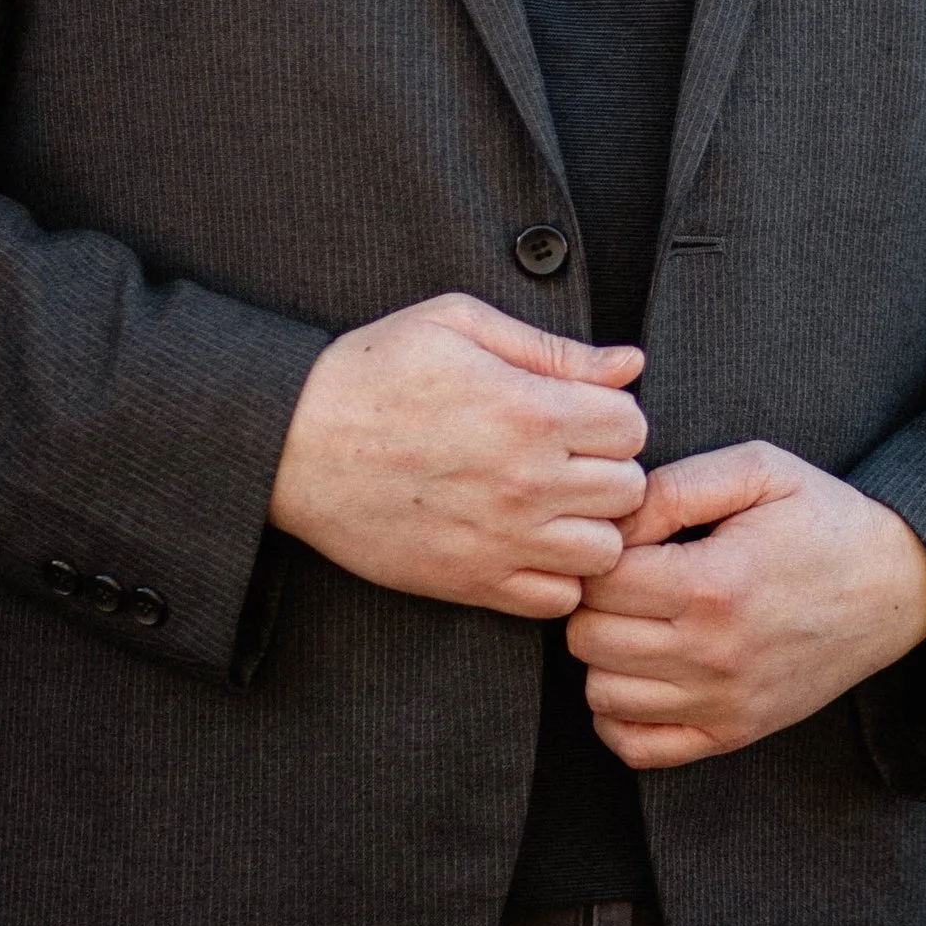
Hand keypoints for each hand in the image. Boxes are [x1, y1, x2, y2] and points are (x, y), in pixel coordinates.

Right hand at [271, 294, 647, 618]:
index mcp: (530, 411)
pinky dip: (555, 577)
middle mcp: (527, 482)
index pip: (633, 426)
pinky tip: (527, 543)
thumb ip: (553, 349)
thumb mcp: (458, 325)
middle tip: (566, 458)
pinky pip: (557, 600)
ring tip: (553, 505)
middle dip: (606, 469)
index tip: (578, 415)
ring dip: (588, 527)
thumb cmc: (373, 371)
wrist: (292, 443)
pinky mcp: (472, 583)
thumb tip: (630, 364)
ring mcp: (502, 540)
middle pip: (628, 490)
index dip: (610, 415)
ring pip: (604, 553)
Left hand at [567, 443, 925, 767]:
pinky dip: (620, 715)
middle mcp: (714, 654)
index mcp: (714, 584)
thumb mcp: (758, 471)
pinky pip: (638, 747)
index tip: (625, 542)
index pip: (600, 583)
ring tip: (636, 621)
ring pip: (603, 694)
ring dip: (604, 656)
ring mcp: (724, 703)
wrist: (897, 586)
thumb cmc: (822, 519)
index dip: (599, 555)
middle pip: (590, 640)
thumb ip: (676, 486)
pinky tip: (641, 672)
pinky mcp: (734, 733)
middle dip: (594, 603)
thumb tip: (612, 524)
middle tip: (625, 580)